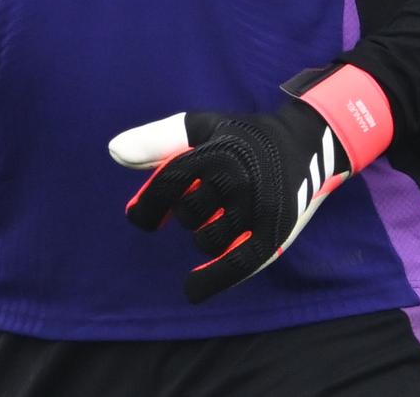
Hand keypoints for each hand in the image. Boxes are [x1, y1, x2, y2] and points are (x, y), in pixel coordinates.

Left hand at [109, 62, 393, 302]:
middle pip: (188, 214)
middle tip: (205, 199)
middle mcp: (238, 179)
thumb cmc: (240, 138)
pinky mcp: (275, 231)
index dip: (148, 206)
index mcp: (215, 151)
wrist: (305, 143)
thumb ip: (156, 141)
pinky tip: (191, 290)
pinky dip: (213, 281)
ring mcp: (258, 207)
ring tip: (220, 217)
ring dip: (204, 235)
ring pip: (208, 240)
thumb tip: (113, 151)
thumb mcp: (199, 128)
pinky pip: (238, 264)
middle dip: (187, 212)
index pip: (170, 183)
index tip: (138, 218)